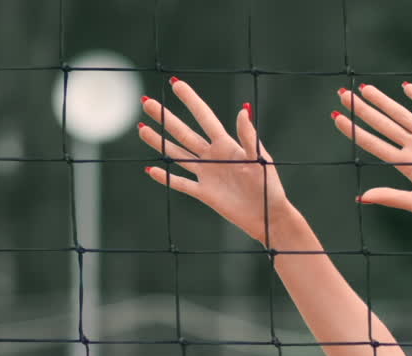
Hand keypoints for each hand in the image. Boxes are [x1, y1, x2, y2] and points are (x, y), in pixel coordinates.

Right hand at [139, 78, 291, 243]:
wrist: (267, 216)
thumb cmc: (269, 187)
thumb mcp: (261, 159)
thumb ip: (249, 136)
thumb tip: (243, 110)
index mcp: (227, 144)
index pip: (204, 117)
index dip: (190, 100)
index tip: (175, 84)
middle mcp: (213, 156)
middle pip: (183, 132)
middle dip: (165, 117)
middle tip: (146, 101)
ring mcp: (207, 174)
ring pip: (177, 154)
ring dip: (160, 141)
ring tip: (142, 129)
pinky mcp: (204, 193)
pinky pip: (181, 183)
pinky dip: (166, 178)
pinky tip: (151, 169)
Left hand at [334, 83, 411, 221]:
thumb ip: (390, 197)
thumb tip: (361, 197)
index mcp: (404, 165)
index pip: (373, 143)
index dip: (353, 130)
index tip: (336, 117)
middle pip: (381, 125)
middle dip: (362, 110)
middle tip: (342, 94)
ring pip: (400, 115)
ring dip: (383, 101)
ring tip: (364, 89)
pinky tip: (405, 88)